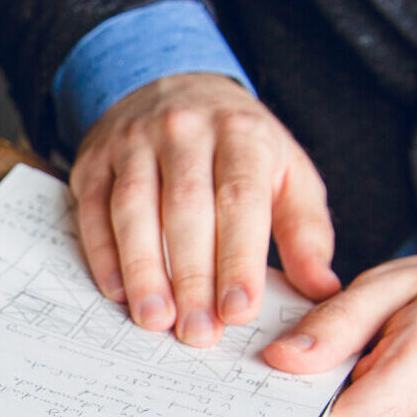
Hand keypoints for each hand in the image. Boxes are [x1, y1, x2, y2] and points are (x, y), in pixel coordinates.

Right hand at [70, 72, 338, 345]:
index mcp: (242, 134)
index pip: (239, 200)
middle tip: (197, 332)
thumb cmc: (239, 146)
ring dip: (142, 269)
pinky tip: (117, 292)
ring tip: (155, 319)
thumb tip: (322, 288)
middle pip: (185, 208)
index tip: (238, 311)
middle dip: (191, 276)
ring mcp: (134, 142)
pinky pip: (93, 209)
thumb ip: (306, 231)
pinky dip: (103, 253)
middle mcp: (185, 131)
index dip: (238, 258)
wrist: (175, 84)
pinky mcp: (95, 160)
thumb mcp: (287, 172)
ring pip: (133, 208)